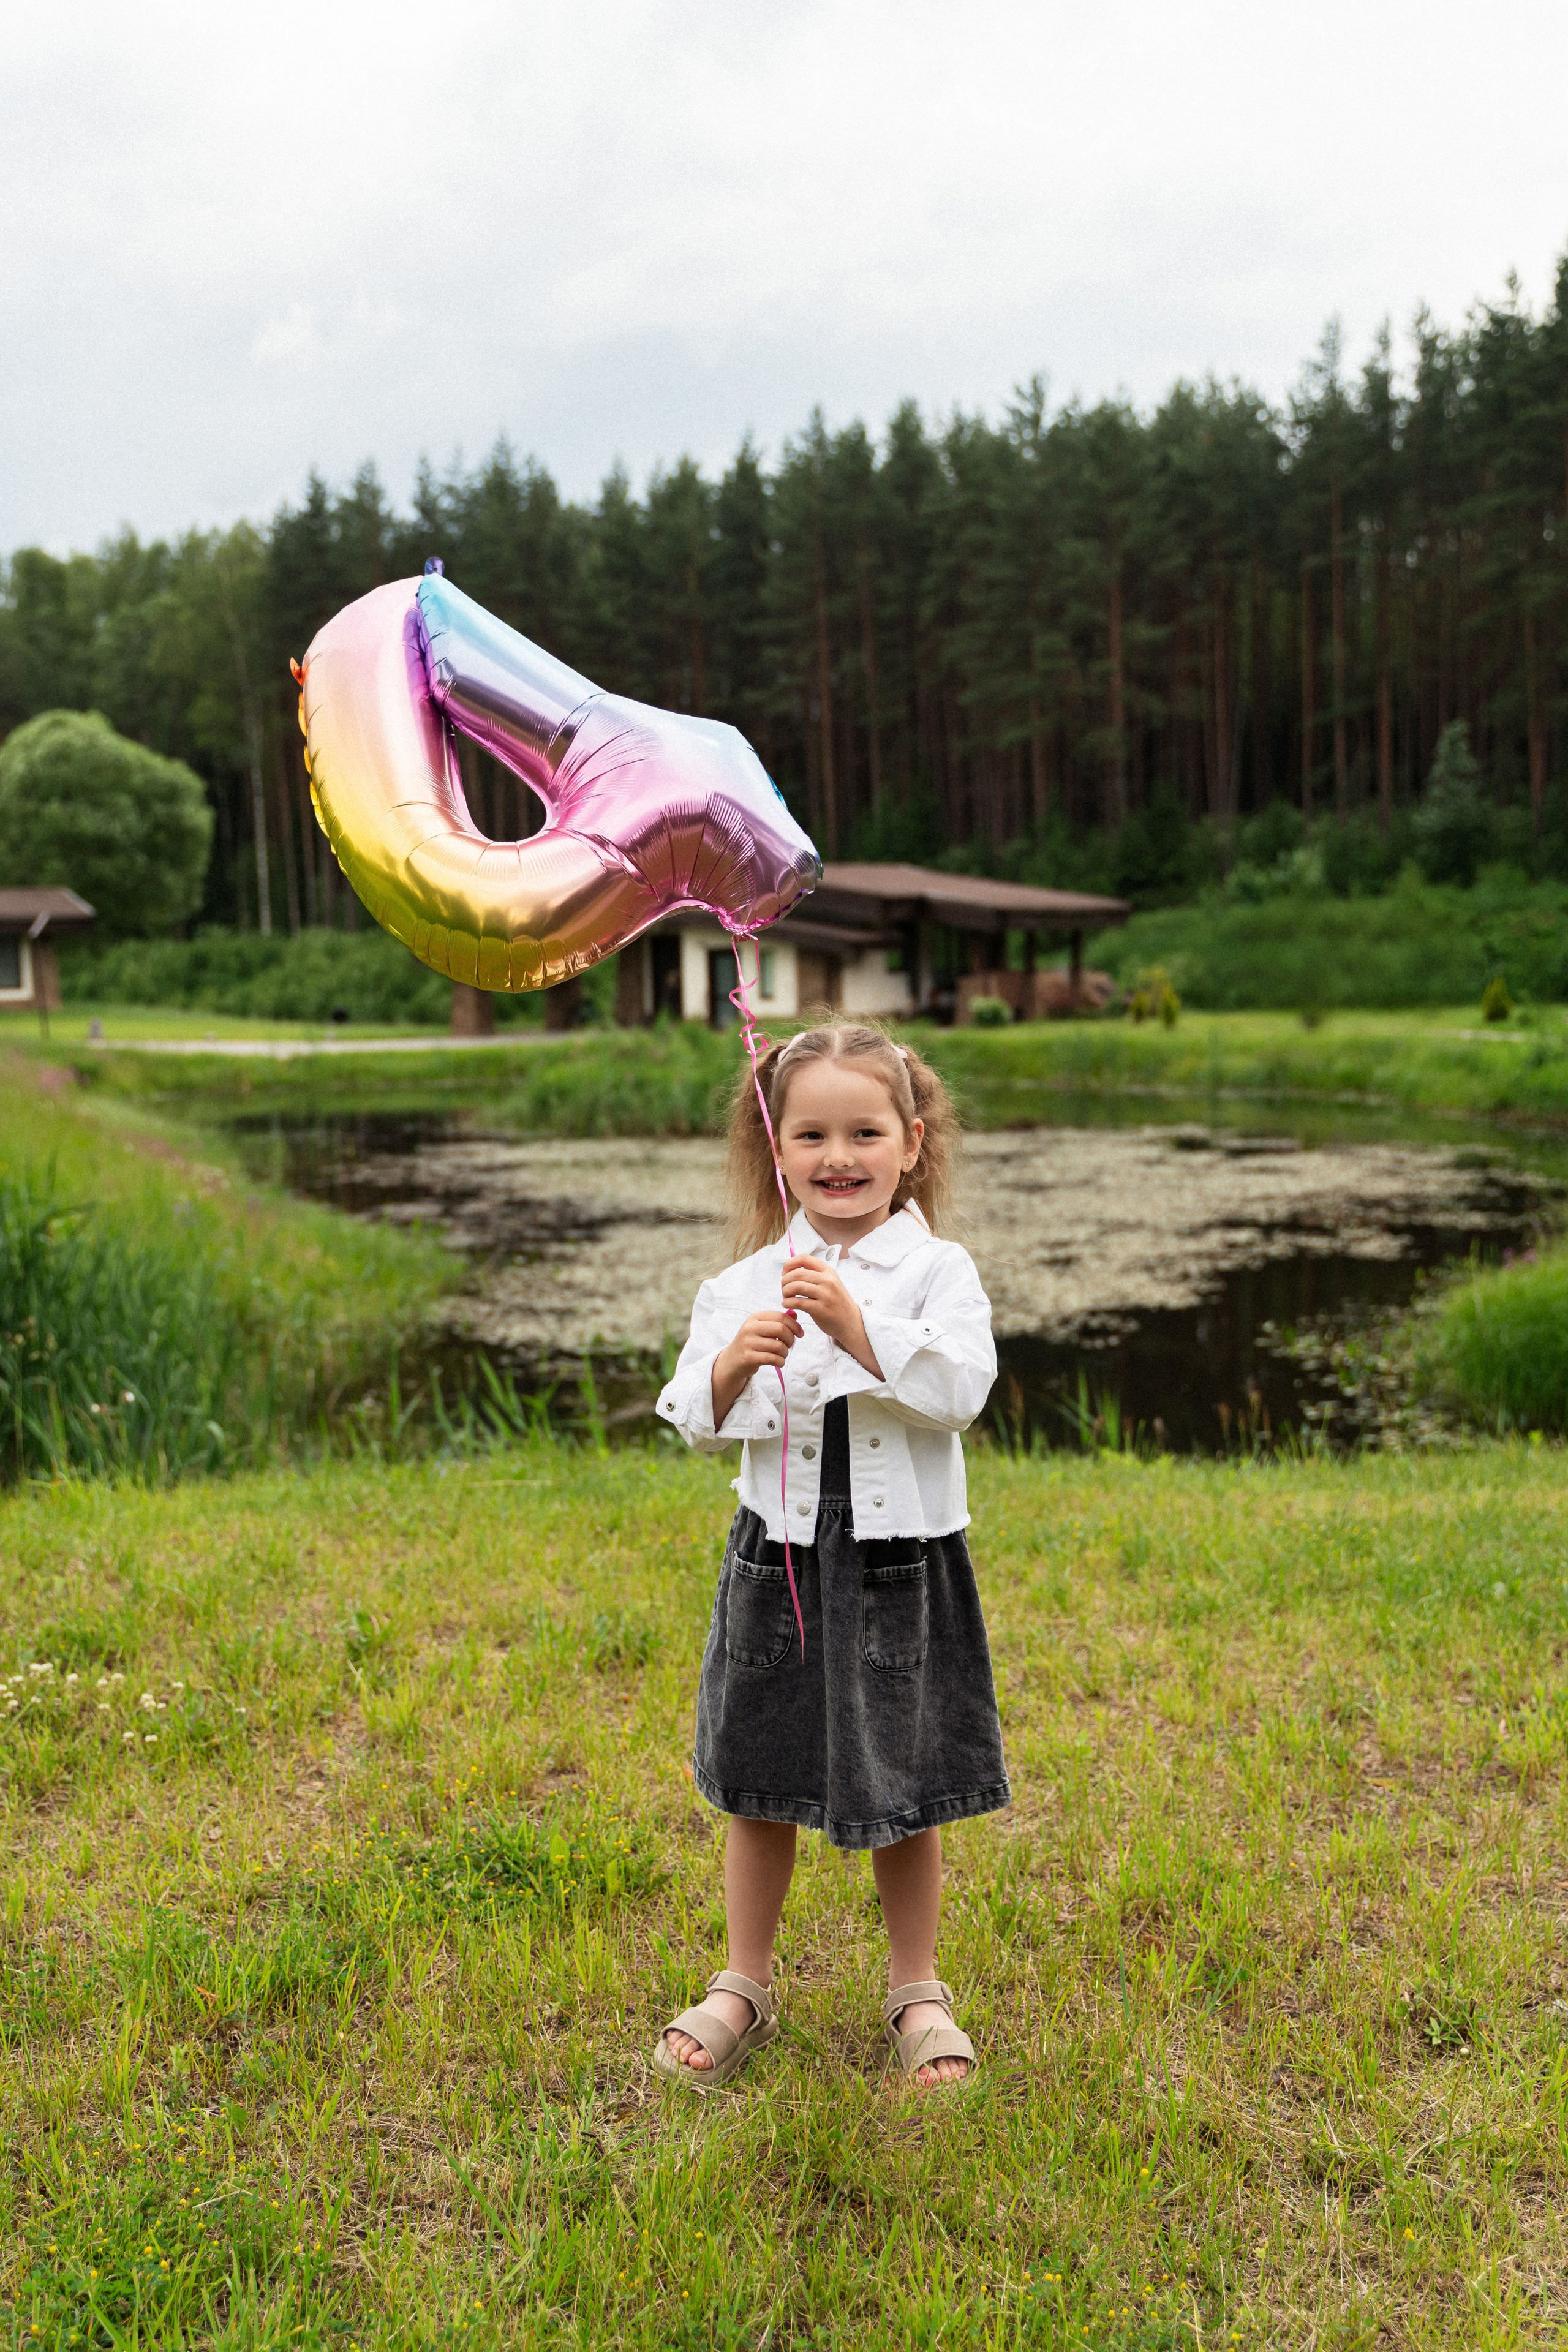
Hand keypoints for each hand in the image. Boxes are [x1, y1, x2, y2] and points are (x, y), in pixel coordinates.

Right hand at [711, 1309, 801, 1426]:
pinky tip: (778, 1362)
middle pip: (781, 1329)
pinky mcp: (748, 1357)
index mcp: (755, 1317)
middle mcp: (750, 1328)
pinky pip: (773, 1359)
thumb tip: (795, 1314)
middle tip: (789, 1345)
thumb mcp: (763, 1329)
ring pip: (778, 1346)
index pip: (781, 1317)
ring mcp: (748, 1343)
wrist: (733, 1360)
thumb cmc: (753, 1343)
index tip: (800, 1334)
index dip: (795, 1326)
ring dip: (785, 1353)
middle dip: (791, 1339)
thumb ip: (779, 1321)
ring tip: (782, 1355)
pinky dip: (780, 1362)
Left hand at [780, 1256, 881, 1376]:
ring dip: (785, 1291)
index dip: (790, 1264)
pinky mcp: (821, 1309)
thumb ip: (814, 1276)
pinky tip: (787, 1305)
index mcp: (828, 1271)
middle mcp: (827, 1281)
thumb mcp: (830, 1283)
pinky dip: (787, 1303)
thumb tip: (790, 1271)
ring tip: (786, 1297)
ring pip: (796, 1286)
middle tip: (784, 1288)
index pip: (805, 1258)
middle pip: (797, 1273)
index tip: (785, 1272)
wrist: (851, 1322)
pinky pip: (797, 1302)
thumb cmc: (837, 1303)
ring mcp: (825, 1295)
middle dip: (785, 1280)